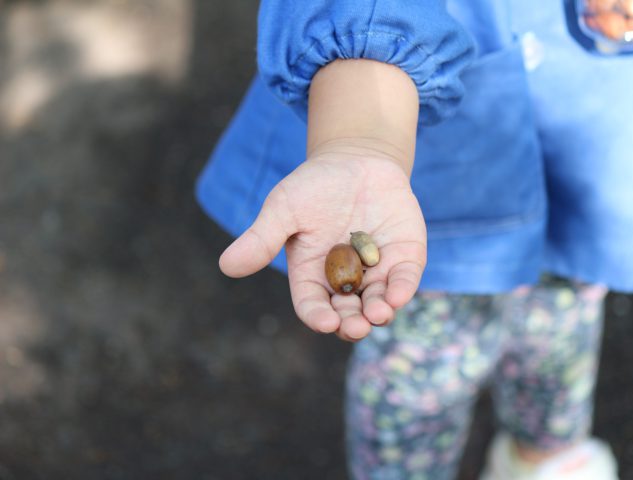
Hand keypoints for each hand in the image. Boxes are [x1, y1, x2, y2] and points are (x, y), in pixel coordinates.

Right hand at [218, 146, 426, 341]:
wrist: (357, 160)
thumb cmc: (314, 186)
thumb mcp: (284, 208)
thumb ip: (262, 238)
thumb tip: (227, 266)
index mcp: (312, 274)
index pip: (313, 305)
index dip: (318, 317)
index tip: (325, 323)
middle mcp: (345, 281)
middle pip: (348, 313)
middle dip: (352, 324)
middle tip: (357, 328)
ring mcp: (376, 271)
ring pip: (378, 302)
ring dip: (379, 312)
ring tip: (378, 314)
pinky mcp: (404, 256)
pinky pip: (404, 278)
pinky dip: (403, 288)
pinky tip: (399, 294)